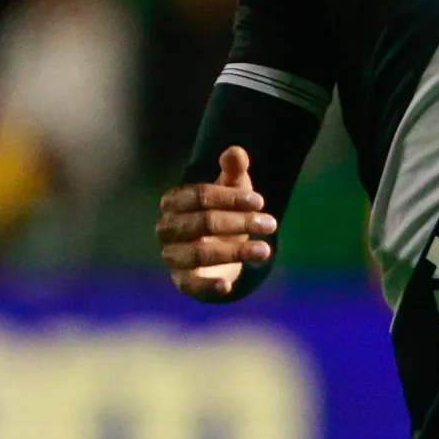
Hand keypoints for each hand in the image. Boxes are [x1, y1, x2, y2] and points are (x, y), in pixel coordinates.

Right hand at [156, 145, 277, 301]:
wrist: (222, 250)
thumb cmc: (225, 212)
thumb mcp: (232, 190)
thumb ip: (233, 170)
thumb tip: (236, 152)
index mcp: (173, 201)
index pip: (199, 195)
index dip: (231, 197)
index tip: (260, 201)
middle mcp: (167, 228)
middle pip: (203, 222)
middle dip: (240, 222)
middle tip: (271, 223)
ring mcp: (172, 256)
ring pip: (200, 253)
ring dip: (236, 252)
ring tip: (266, 250)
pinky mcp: (182, 281)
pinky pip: (191, 286)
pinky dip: (208, 286)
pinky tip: (228, 285)